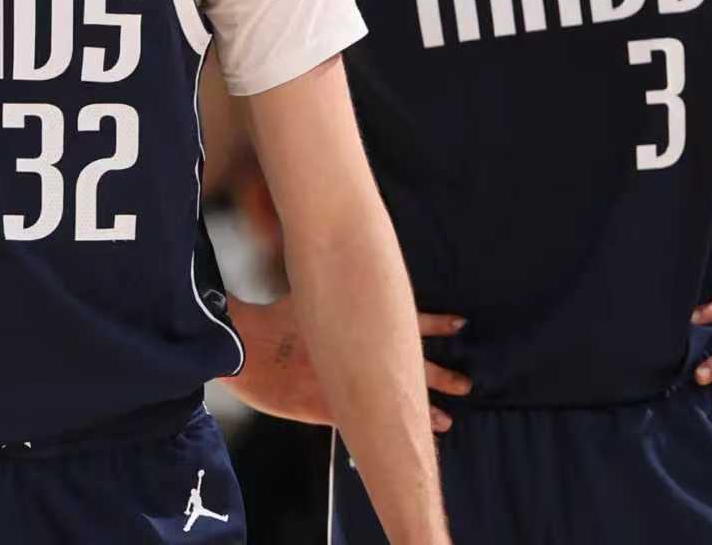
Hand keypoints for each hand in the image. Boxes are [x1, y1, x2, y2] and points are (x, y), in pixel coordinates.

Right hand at [227, 297, 470, 429]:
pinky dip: (386, 433)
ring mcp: (345, 383)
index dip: (436, 324)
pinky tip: (406, 443)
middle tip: (465, 383)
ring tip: (449, 420)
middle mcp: (357, 353)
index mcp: (357, 322)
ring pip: (393, 399)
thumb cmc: (272, 318)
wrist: (246, 347)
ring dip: (423, 410)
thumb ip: (335, 287)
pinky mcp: (326, 408)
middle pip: (408, 365)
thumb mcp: (310, 292)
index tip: (461, 325)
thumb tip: (348, 269)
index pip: (409, 321)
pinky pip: (365, 423)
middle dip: (439, 375)